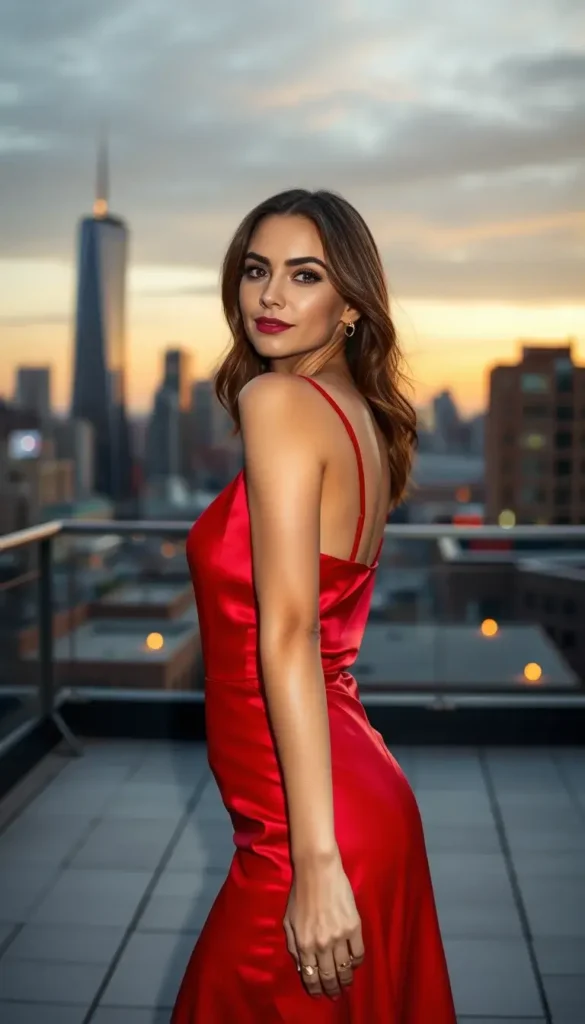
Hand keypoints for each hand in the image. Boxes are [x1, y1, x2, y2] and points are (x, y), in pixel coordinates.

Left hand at [283, 848, 364, 998]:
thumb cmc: (300, 894)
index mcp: (304, 944)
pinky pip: (359, 954)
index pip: (310, 976)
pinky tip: (354, 964)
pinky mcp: (354, 927)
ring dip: (345, 981)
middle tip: (335, 994)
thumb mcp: (288, 921)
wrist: (317, 871)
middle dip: (331, 989)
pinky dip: (357, 963)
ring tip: (346, 985)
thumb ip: (293, 946)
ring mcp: (339, 937)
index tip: (319, 994)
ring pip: (345, 969)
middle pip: (329, 976)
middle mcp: (322, 945)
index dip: (315, 988)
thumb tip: (301, 967)